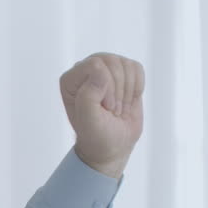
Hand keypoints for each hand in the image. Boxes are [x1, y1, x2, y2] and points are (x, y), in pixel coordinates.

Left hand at [59, 53, 144, 178]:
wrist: (114, 144)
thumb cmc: (97, 135)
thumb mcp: (88, 121)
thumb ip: (88, 96)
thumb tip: (100, 70)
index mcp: (70, 80)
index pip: (95, 65)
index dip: (106, 88)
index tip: (104, 108)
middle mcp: (86, 70)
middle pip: (112, 62)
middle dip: (118, 90)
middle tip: (112, 110)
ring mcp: (106, 69)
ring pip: (125, 65)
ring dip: (127, 91)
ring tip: (118, 107)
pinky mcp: (123, 72)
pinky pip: (137, 68)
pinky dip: (137, 88)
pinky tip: (127, 100)